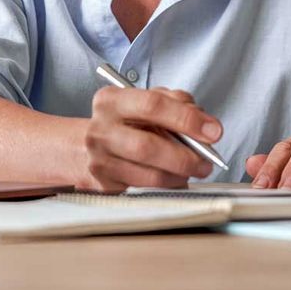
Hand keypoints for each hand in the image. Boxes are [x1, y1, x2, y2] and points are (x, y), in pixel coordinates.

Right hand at [80, 86, 221, 191]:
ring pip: (149, 175)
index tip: (213, 131)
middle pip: (148, 146)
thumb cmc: (120, 122)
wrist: (76, 148)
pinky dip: (167, 185)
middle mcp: (100, 129)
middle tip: (207, 161)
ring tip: (195, 170)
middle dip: (185, 156)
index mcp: (111, 100)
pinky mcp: (103, 185)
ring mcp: (99, 160)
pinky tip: (175, 178)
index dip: (186, 118)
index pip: (153, 105)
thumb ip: (174, 102)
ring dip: (179, 175)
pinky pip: (144, 189)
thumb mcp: (141, 101)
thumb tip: (205, 123)